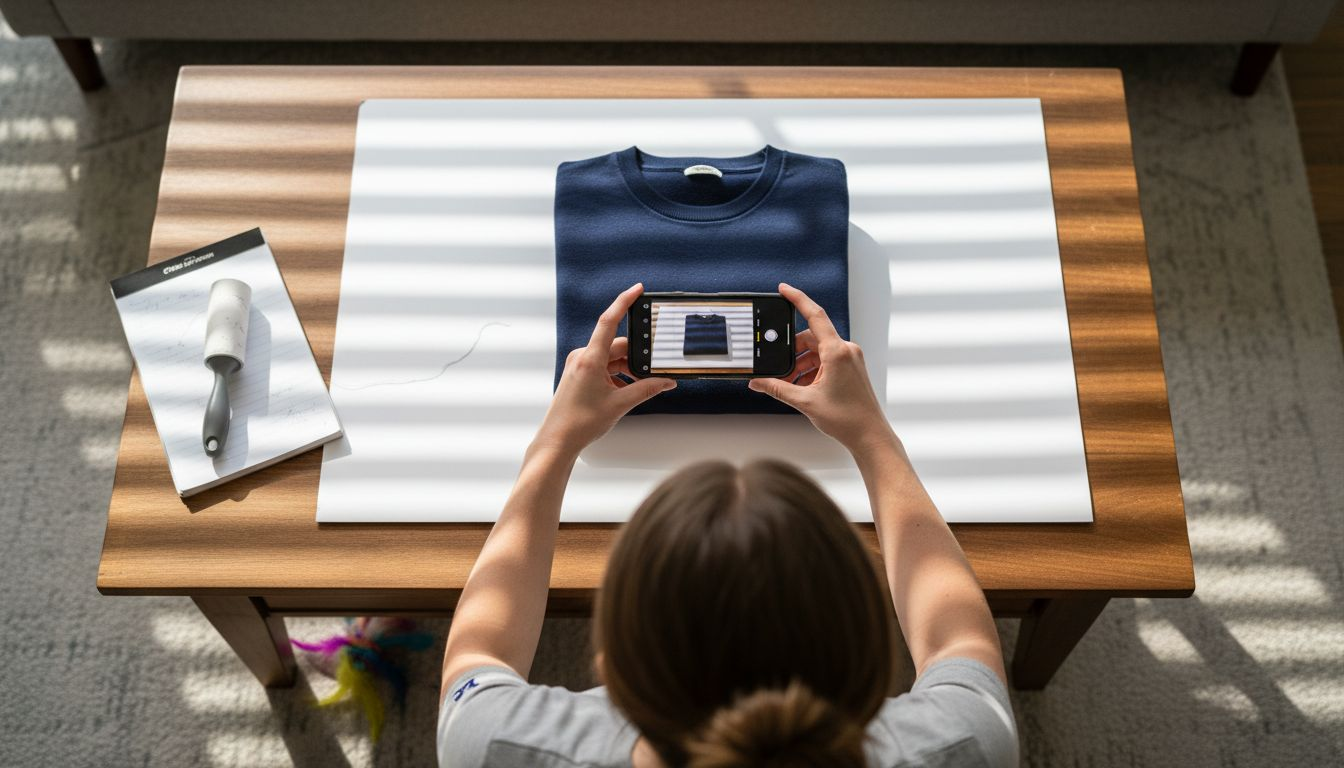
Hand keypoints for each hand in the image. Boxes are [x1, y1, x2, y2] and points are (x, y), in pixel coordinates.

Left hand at [534, 283, 675, 454]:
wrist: (558, 440)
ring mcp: (580, 365)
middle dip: (637, 357)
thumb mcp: (620, 404)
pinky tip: (627, 390)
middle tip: (655, 371)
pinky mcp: (580, 373)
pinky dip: (618, 375)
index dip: (624, 301)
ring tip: (640, 387)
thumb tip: (667, 381)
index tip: (638, 289)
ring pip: (612, 358)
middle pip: (617, 346)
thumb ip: (647, 389)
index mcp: (590, 358)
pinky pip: (605, 366)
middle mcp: (583, 357)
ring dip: (628, 369)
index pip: (609, 321)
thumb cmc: (580, 423)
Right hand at [748, 283, 894, 452]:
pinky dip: (811, 370)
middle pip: (810, 338)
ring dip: (800, 364)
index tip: (783, 289)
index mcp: (837, 352)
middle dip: (792, 353)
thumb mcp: (805, 402)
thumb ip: (777, 388)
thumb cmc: (847, 419)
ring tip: (790, 384)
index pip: (814, 315)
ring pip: (817, 351)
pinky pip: (825, 360)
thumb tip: (758, 382)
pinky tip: (802, 387)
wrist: (870, 435)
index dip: (797, 299)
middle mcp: (846, 350)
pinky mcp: (850, 368)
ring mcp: (850, 359)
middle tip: (777, 370)